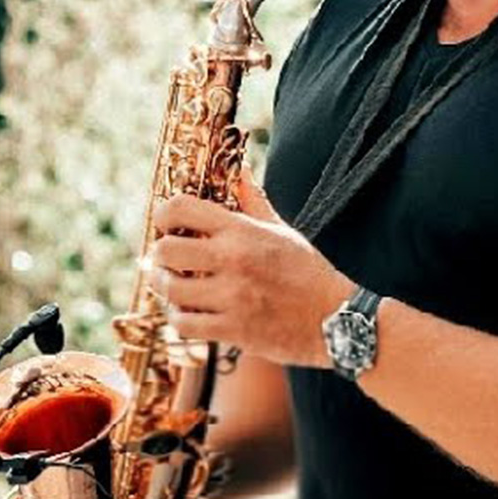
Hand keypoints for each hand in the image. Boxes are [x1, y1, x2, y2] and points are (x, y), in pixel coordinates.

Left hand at [148, 166, 353, 365]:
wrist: (337, 319)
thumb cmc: (309, 272)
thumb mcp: (282, 231)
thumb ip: (253, 201)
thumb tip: (240, 169)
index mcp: (244, 231)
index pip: (182, 208)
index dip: (165, 213)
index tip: (167, 223)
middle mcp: (234, 260)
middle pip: (165, 251)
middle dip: (160, 255)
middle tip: (168, 260)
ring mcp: (232, 297)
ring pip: (171, 290)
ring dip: (167, 288)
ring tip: (176, 287)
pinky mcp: (233, 330)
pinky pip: (185, 324)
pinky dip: (181, 319)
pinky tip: (191, 313)